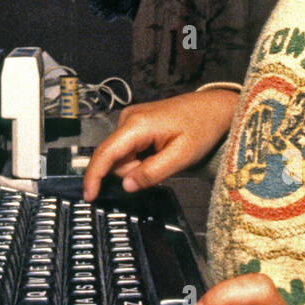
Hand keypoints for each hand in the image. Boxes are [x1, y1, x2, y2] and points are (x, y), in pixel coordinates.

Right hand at [82, 89, 237, 201]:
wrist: (215, 107)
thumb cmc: (202, 127)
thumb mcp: (181, 157)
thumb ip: (151, 173)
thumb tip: (126, 186)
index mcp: (137, 125)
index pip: (105, 154)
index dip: (94, 177)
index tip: (88, 197)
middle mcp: (128, 118)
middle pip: (113, 157)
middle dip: (131, 172)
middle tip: (161, 168)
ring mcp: (131, 118)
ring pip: (121, 155)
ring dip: (137, 165)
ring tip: (164, 156)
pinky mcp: (135, 121)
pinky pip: (128, 148)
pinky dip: (140, 157)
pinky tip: (159, 151)